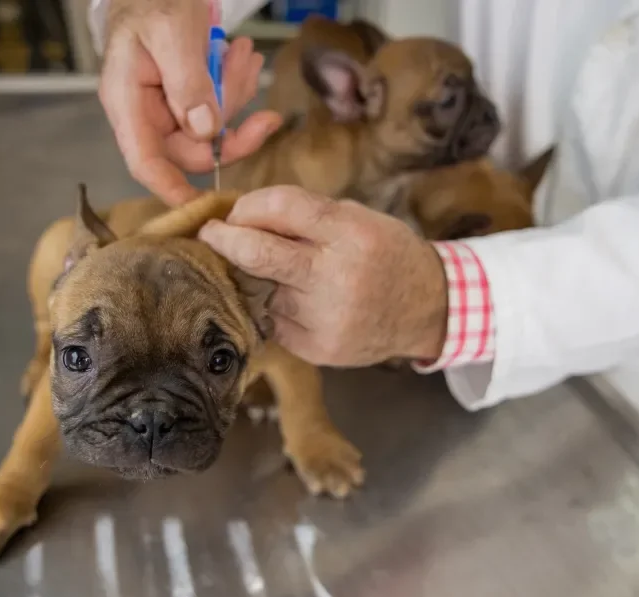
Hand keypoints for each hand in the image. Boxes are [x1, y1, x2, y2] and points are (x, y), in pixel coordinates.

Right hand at [99, 0, 282, 205]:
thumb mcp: (173, 32)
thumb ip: (188, 82)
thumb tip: (205, 131)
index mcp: (128, 102)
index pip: (146, 162)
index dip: (173, 189)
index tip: (205, 206)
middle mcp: (145, 112)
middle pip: (190, 148)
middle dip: (229, 125)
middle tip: (257, 93)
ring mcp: (166, 107)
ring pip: (210, 128)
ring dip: (235, 96)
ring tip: (243, 55)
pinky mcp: (186, 97)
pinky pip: (216, 108)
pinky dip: (234, 86)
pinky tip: (240, 56)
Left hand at [199, 186, 448, 365]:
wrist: (427, 309)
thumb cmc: (385, 253)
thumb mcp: (358, 218)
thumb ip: (305, 215)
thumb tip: (243, 214)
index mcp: (350, 233)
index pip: (281, 207)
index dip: (247, 206)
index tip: (233, 212)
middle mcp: (337, 276)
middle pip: (256, 253)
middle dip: (223, 240)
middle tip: (211, 235)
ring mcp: (326, 317)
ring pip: (260, 290)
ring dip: (250, 278)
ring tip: (264, 271)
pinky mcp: (318, 348)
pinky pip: (273, 322)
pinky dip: (272, 308)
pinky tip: (290, 301)